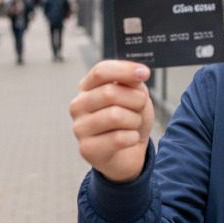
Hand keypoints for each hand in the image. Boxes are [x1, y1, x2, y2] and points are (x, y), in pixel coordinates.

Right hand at [70, 60, 153, 182]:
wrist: (129, 153)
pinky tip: (129, 140)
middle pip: (109, 93)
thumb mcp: (135, 95)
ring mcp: (79, 128)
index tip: (146, 73)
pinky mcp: (86, 149)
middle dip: (135, 100)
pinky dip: (133, 138)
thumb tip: (138, 73)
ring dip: (135, 120)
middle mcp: (78, 105)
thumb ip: (133, 82)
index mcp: (87, 87)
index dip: (125, 70)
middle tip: (140, 108)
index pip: (101, 71)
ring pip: (115, 116)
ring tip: (133, 125)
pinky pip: (119, 138)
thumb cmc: (129, 120)